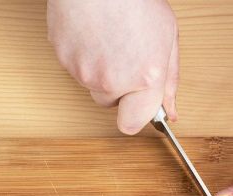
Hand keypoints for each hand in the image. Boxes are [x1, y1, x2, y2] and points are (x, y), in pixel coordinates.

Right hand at [47, 0, 178, 134]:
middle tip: (124, 55)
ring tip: (109, 38)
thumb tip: (170, 110)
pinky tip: (93, 33)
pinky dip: (82, 55)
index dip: (135, 114)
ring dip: (99, 69)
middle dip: (117, 87)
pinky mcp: (63, 59)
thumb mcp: (168, 37)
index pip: (132, 124)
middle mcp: (112, 80)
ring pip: (91, 84)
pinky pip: (74, 67)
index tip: (138, 104)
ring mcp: (84, 71)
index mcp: (145, 78)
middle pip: (110, 103)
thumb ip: (169, 80)